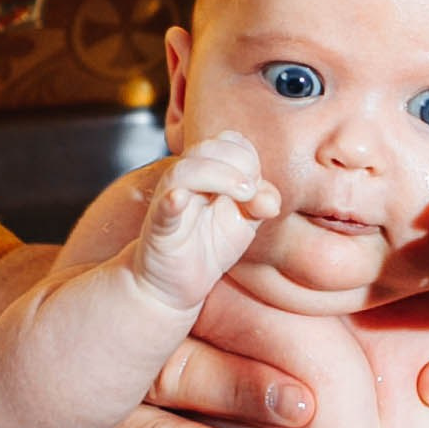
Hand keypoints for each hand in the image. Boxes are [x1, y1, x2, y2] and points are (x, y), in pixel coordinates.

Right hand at [134, 131, 278, 310]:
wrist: (175, 285)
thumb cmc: (208, 248)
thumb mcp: (245, 224)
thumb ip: (261, 204)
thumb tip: (270, 199)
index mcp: (208, 173)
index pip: (228, 142)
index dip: (248, 158)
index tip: (257, 188)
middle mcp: (186, 180)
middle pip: (206, 148)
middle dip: (239, 162)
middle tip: (251, 190)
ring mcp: (170, 200)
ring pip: (184, 170)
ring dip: (218, 174)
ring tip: (243, 193)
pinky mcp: (159, 226)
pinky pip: (163, 206)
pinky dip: (173, 199)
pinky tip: (181, 199)